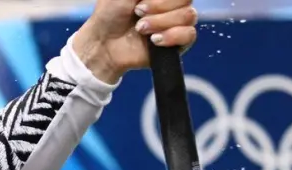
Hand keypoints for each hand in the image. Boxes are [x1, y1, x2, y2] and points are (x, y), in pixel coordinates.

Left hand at [71, 0, 198, 83]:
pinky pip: (189, 35)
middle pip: (187, 0)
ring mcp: (176, 23)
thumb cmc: (110, 14)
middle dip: (159, 6)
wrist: (102, 43)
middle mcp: (173, 4)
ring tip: (140, 28)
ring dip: (160, 22)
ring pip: (188, 16)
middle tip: (138, 13)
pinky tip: (154, 40)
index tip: (140, 2)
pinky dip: (171, 36)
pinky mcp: (177, 43)